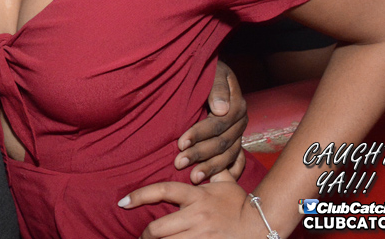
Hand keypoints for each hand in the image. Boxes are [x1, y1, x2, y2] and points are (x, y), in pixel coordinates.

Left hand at [120, 170, 259, 238]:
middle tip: (142, 236)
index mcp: (197, 196)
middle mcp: (196, 216)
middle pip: (158, 228)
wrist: (262, 225)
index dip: (139, 196)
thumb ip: (211, 168)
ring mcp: (201, 235)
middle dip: (145, 234)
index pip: (162, 191)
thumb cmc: (241, 203)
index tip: (123, 202)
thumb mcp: (225, 182)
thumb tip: (201, 154)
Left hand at [174, 61, 247, 182]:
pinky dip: (228, 172)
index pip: (219, 123)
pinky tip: (215, 182)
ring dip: (211, 167)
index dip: (199, 134)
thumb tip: (220, 109)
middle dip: (200, 154)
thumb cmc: (206, 69)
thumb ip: (216, 87)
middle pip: (222, 142)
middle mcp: (241, 120)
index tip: (180, 142)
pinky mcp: (236, 141)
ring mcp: (239, 132)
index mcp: (237, 103)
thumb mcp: (212, 70)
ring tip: (193, 177)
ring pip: (228, 154)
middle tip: (179, 163)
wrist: (209, 70)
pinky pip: (237, 160)